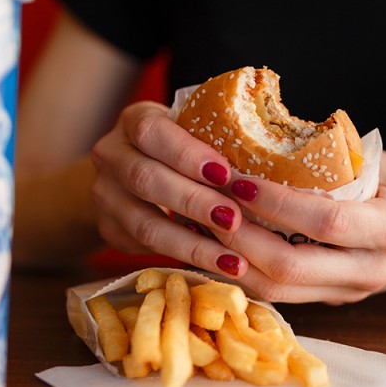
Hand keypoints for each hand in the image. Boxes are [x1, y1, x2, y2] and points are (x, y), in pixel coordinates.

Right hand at [89, 101, 249, 277]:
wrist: (131, 174)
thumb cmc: (181, 147)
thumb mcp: (193, 131)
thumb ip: (220, 138)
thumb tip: (280, 160)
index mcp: (134, 121)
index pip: (152, 132)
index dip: (187, 154)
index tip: (225, 173)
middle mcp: (111, 155)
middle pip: (146, 179)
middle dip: (194, 202)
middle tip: (235, 219)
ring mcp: (105, 195)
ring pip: (145, 224)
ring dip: (192, 243)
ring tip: (233, 259)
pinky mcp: (111, 230)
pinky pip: (147, 249)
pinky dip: (185, 257)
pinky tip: (218, 265)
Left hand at [213, 152, 385, 302]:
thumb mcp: (384, 164)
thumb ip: (333, 157)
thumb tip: (264, 130)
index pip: (323, 222)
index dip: (276, 203)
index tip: (238, 178)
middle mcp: (370, 271)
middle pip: (290, 269)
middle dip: (239, 237)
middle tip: (205, 203)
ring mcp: (350, 293)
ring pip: (278, 291)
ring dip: (231, 260)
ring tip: (200, 226)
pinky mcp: (334, 302)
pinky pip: (281, 294)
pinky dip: (244, 271)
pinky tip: (218, 246)